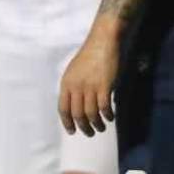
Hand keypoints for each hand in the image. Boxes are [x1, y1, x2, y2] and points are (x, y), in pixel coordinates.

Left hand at [58, 17, 121, 136]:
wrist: (103, 41)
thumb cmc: (90, 55)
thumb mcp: (74, 71)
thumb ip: (73, 87)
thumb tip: (77, 105)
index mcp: (66, 82)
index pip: (63, 109)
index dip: (67, 122)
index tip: (72, 131)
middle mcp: (76, 86)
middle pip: (77, 114)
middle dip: (83, 127)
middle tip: (90, 133)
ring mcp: (90, 87)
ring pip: (91, 114)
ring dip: (97, 124)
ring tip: (101, 127)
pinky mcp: (104, 86)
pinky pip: (104, 108)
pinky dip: (107, 115)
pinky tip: (110, 117)